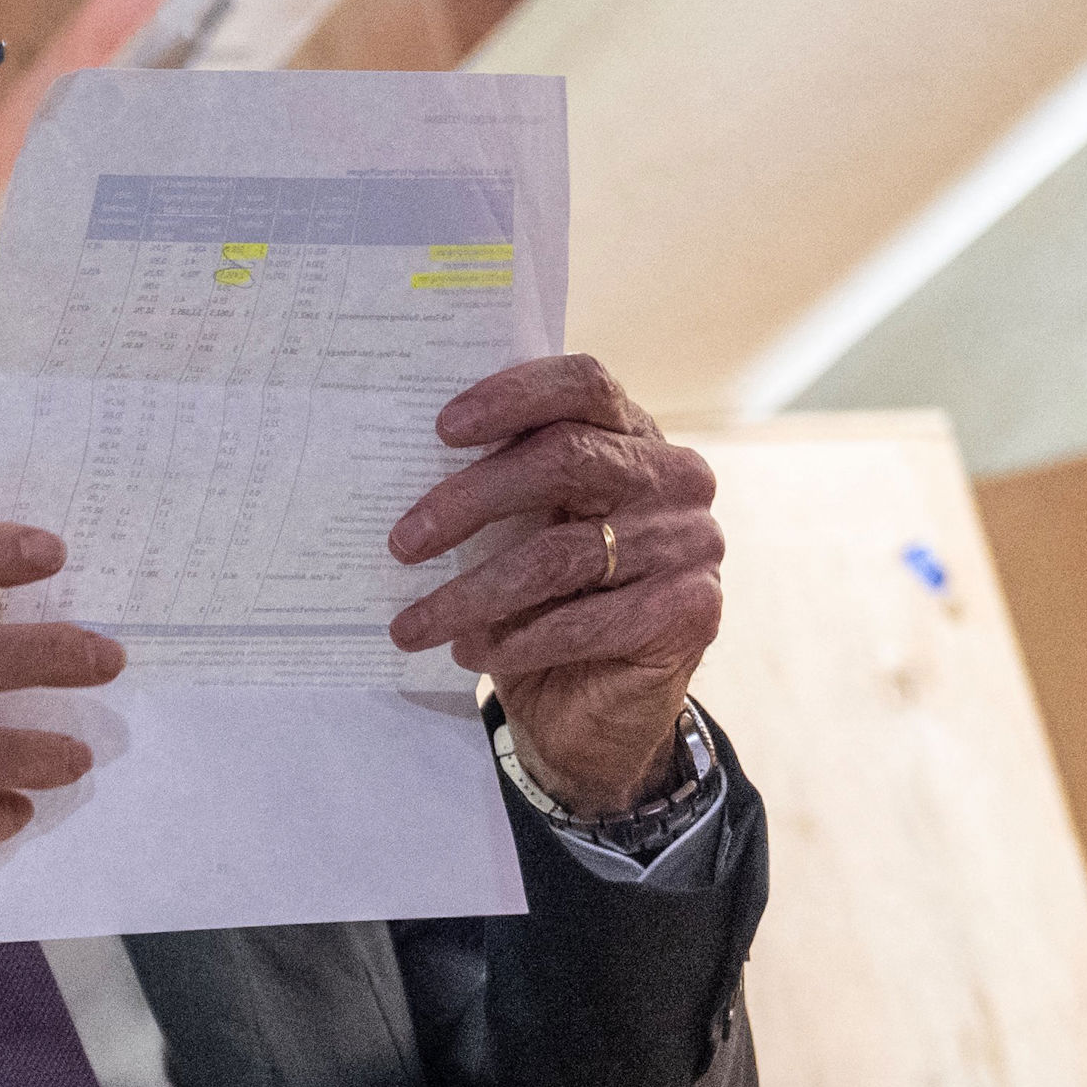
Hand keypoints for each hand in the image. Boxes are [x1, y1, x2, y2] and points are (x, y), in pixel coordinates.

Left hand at [388, 354, 722, 814]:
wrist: (598, 701)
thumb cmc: (543, 598)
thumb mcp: (515, 531)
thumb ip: (492, 487)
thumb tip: (394, 467)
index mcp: (632, 436)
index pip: (584, 385)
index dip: (515, 397)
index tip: (442, 429)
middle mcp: (674, 478)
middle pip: (565, 460)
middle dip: (469, 499)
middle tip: (401, 544)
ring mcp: (691, 542)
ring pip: (560, 553)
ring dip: (472, 594)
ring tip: (412, 625)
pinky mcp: (692, 610)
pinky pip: (585, 621)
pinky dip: (517, 640)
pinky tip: (471, 652)